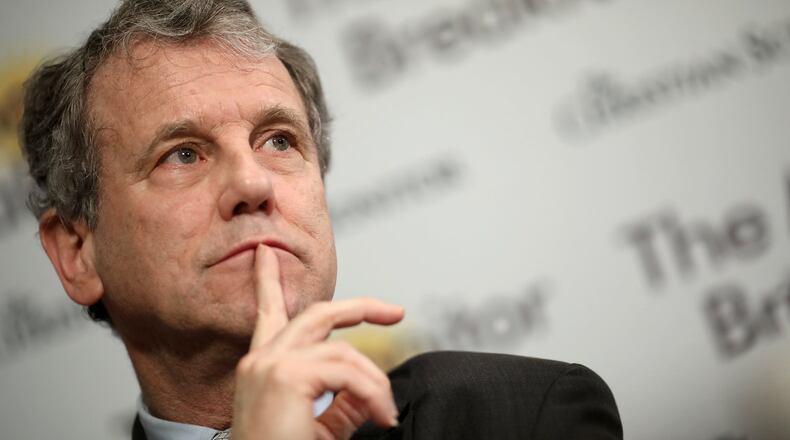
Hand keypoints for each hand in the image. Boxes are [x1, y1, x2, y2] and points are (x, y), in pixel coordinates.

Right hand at [231, 245, 403, 439]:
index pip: (268, 315)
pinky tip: (380, 417)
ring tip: (385, 414)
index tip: (266, 255)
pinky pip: (347, 372)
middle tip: (394, 310)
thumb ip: (342, 403)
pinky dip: (372, 393)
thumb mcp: (319, 428)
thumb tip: (369, 389)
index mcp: (263, 369)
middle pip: (317, 314)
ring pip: (342, 350)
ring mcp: (270, 366)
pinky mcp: (285, 378)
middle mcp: (261, 361)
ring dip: (374, 381)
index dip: (269, 282)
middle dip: (359, 306)